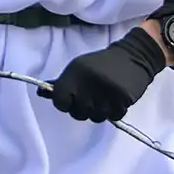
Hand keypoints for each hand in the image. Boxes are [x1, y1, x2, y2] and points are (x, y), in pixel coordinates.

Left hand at [40, 27, 167, 122]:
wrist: (133, 56)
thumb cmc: (102, 63)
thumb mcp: (78, 68)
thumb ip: (61, 83)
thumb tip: (40, 92)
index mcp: (74, 74)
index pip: (59, 101)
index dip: (64, 103)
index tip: (72, 99)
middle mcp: (87, 84)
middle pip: (77, 113)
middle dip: (84, 108)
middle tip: (93, 95)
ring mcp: (105, 93)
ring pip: (95, 117)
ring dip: (100, 110)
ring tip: (106, 96)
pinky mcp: (121, 100)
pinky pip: (113, 117)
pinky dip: (115, 111)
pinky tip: (117, 98)